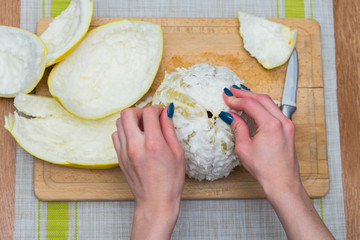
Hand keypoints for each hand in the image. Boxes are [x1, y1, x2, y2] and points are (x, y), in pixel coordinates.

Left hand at [112, 104, 184, 239]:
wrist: (156, 203)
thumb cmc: (170, 181)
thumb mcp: (177, 153)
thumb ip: (169, 130)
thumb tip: (166, 112)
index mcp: (153, 144)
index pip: (149, 113)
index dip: (157, 109)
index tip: (162, 113)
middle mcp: (135, 146)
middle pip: (127, 113)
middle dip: (140, 111)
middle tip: (150, 119)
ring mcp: (124, 152)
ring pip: (119, 123)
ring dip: (131, 121)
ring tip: (143, 129)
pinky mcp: (119, 158)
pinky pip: (116, 136)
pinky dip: (125, 132)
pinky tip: (136, 139)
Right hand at [222, 86, 299, 193]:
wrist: (282, 182)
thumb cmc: (265, 170)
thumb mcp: (244, 148)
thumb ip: (238, 127)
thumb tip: (230, 116)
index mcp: (271, 125)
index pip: (251, 104)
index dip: (236, 100)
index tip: (227, 98)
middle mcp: (282, 122)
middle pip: (262, 99)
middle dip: (246, 93)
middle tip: (232, 91)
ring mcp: (287, 125)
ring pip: (270, 103)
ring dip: (255, 98)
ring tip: (242, 96)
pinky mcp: (289, 129)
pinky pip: (275, 111)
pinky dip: (263, 106)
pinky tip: (255, 107)